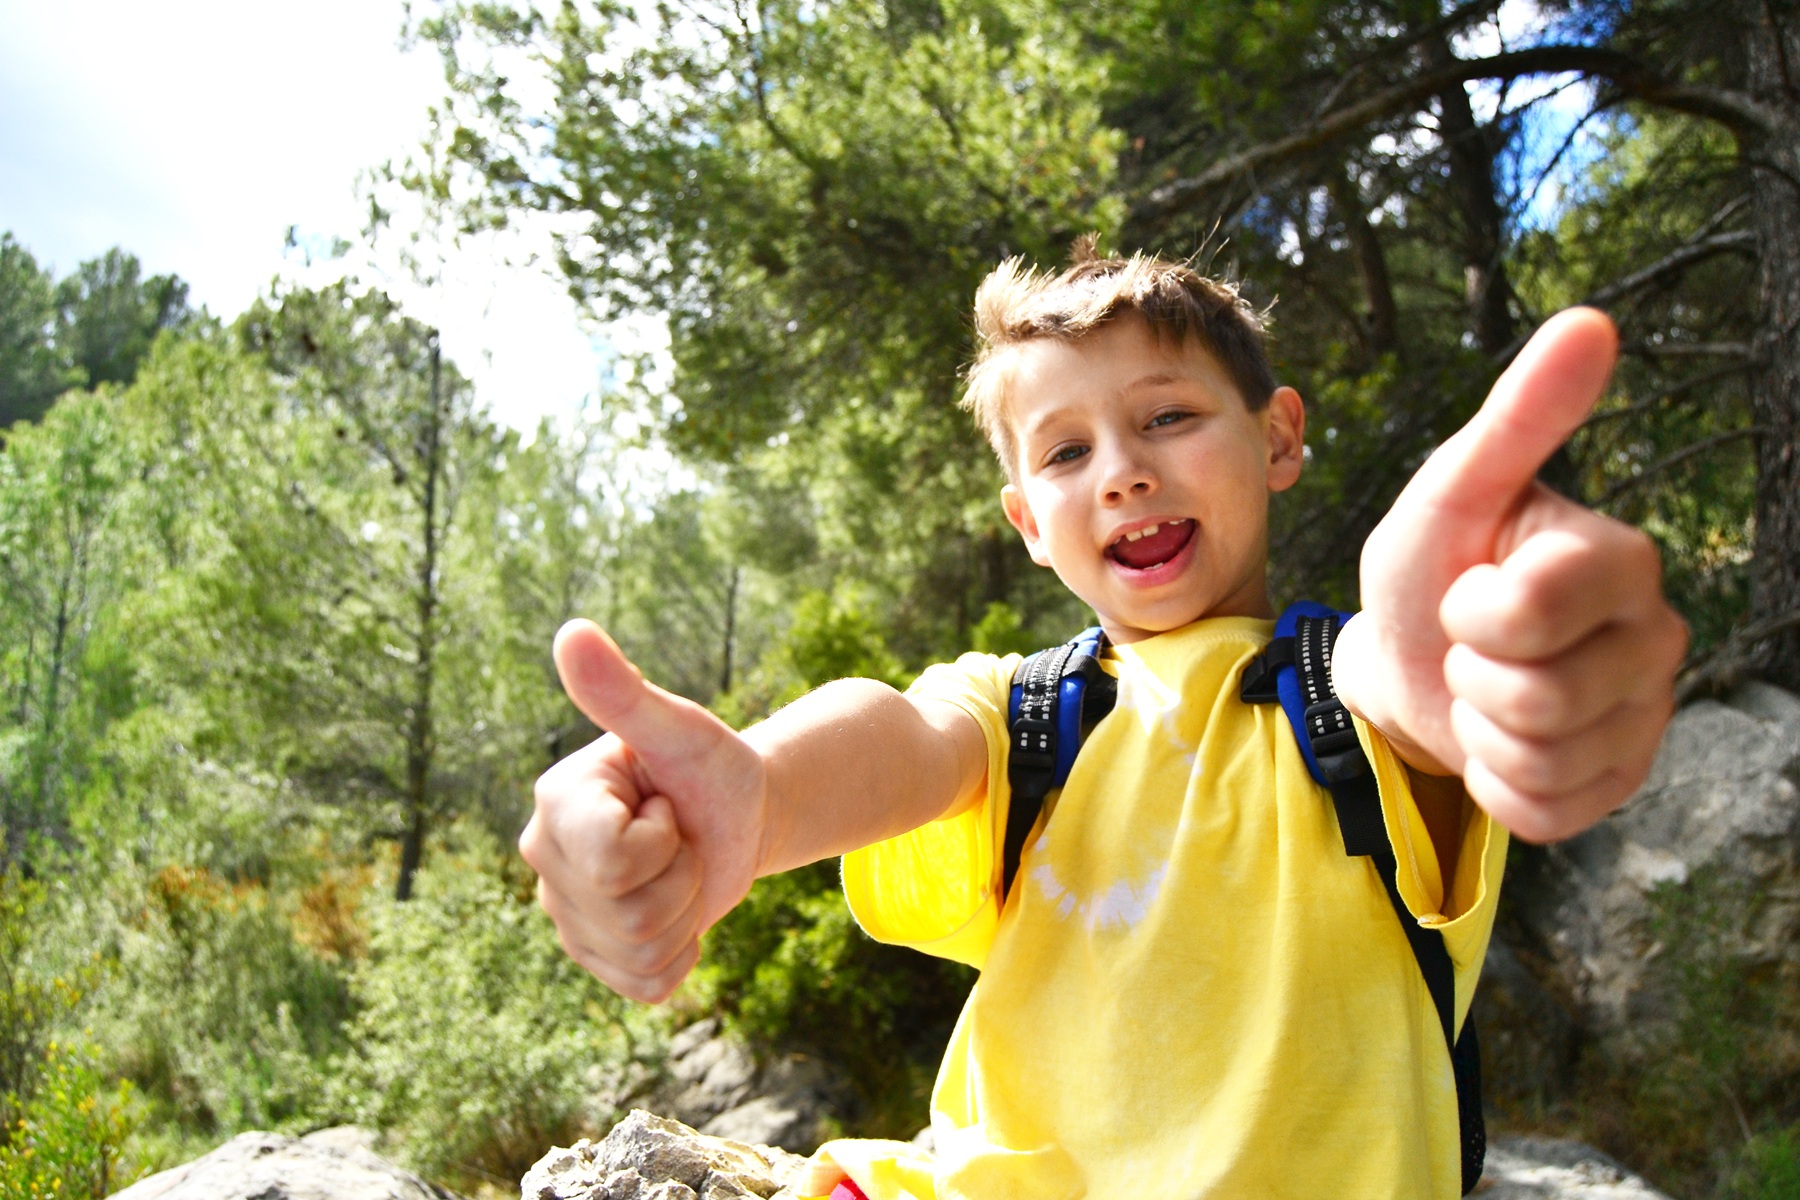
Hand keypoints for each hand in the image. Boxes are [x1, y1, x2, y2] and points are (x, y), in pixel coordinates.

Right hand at [520, 620, 770, 1000]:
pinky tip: (678, 913)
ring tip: (679, 869)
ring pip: (642, 950)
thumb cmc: (709, 764)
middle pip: (629, 913)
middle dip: (681, 876)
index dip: (663, 839)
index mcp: (555, 804)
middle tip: (679, 838)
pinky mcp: (597, 957)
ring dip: (686, 912)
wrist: (739, 814)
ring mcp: (567, 915)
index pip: (613, 862)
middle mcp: (545, 860)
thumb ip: (624, 692)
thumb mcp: (679, 728)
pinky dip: (682, 954)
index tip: (664, 805)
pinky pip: (648, 986)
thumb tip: (571, 631)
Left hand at [1338, 308, 1687, 842]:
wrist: (1406, 661)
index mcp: (1619, 560)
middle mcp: (1656, 636)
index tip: (1466, 590)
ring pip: (1544, 760)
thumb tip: (1590, 321)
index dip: (1472, 614)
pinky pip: (1547, 813)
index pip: (1536, 612)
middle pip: (1541, 698)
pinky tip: (1496, 742)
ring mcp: (1644, 716)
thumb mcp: (1449, 492)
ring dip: (1480, 732)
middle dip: (1471, 678)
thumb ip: (1517, 417)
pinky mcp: (1620, 781)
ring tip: (1480, 690)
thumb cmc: (1428, 567)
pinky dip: (1497, 785)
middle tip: (1469, 648)